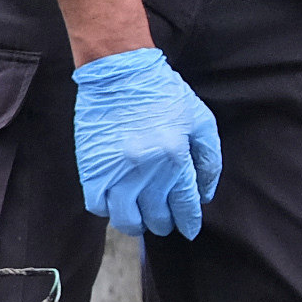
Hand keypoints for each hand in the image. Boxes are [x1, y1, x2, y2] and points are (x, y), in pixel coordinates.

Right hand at [69, 46, 221, 237]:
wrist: (119, 71)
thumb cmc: (163, 93)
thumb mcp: (200, 119)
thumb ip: (209, 159)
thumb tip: (205, 193)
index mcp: (175, 157)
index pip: (185, 204)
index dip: (189, 221)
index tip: (189, 229)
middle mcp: (146, 170)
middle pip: (157, 217)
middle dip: (165, 223)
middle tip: (166, 220)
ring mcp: (116, 171)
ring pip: (126, 220)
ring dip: (137, 225)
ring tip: (141, 218)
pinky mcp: (92, 168)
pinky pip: (98, 206)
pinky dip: (109, 210)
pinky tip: (118, 202)